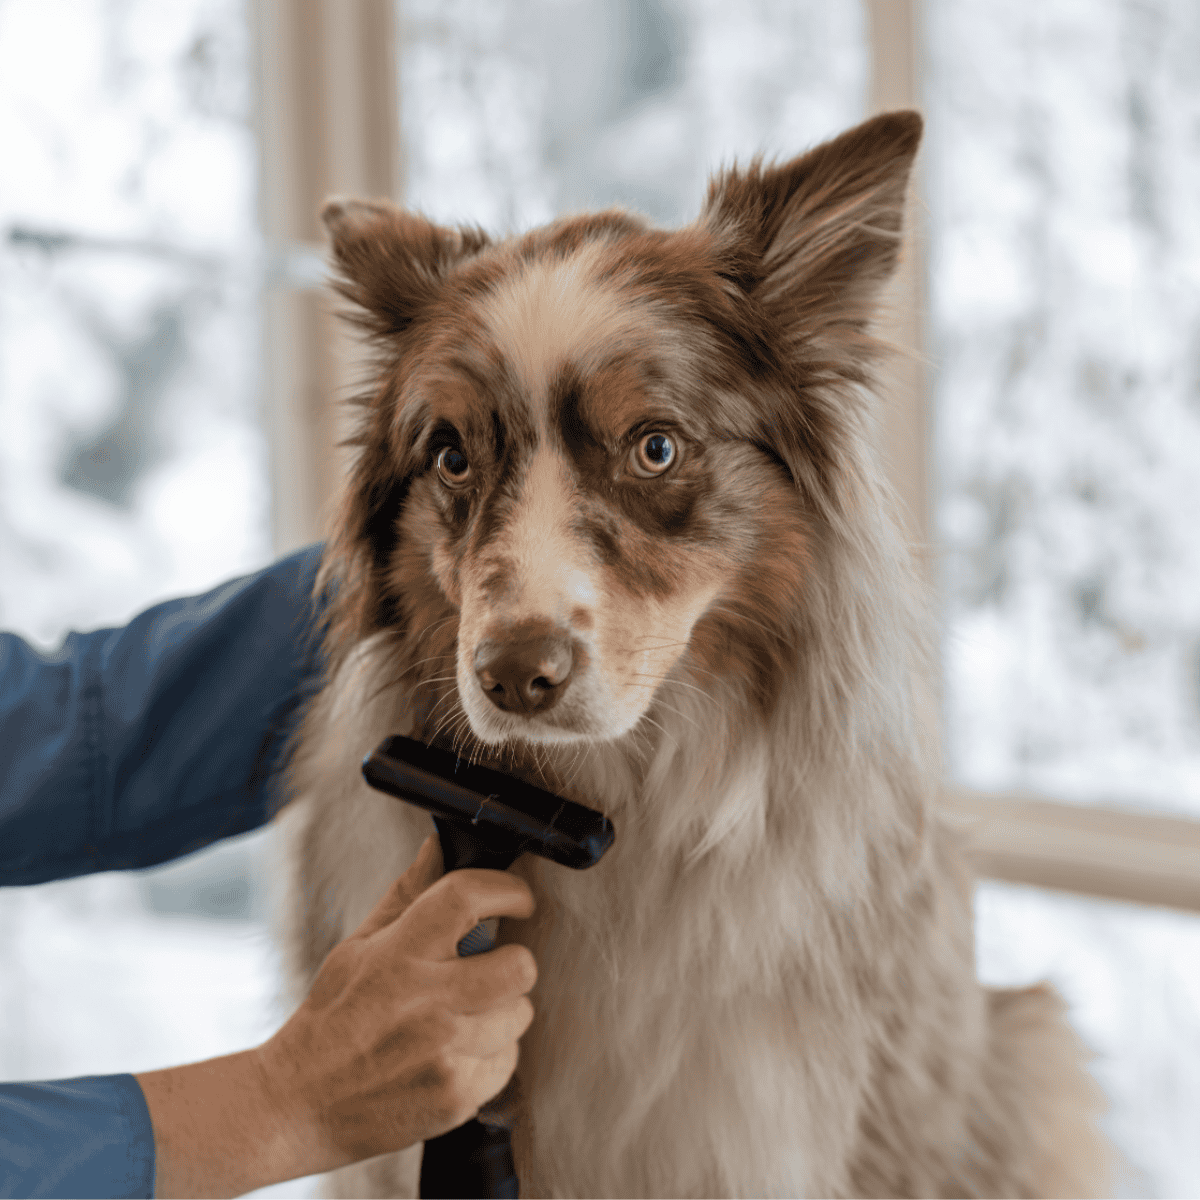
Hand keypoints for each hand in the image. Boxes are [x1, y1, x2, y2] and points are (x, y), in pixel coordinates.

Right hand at [257, 833, 537, 1165]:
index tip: (517, 899)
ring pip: (519, 1014)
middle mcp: (426, 1001)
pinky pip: (508, 1061)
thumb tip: (439, 846)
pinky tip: (454, 1055)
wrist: (298, 1106)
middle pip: (518, 966)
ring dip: (501, 1013)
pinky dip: (490, 1057)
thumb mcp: (358, 945)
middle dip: (514, 962)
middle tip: (492, 967)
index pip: (469, 897)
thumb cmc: (331, 1018)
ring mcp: (444, 1052)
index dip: (507, 890)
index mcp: (400, 953)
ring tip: (463, 1018)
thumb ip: (408, 894)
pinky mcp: (456, 1096)